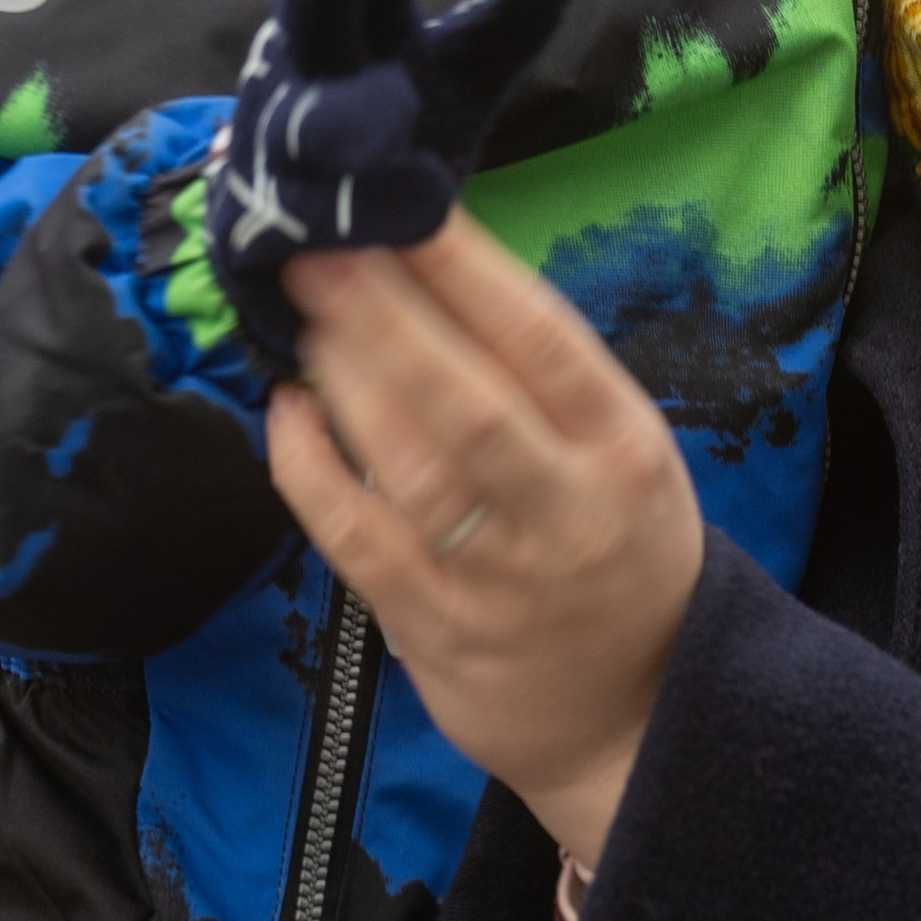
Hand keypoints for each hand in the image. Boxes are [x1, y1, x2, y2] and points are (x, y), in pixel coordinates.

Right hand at [210, 0, 600, 365]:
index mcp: (366, 28)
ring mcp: (279, 146)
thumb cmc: (394, 147)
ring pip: (312, 118)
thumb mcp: (465, 74)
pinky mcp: (270, 225)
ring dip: (348, 114)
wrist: (308, 262)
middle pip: (317, 2)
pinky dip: (370, 212)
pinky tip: (421, 210)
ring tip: (393, 111)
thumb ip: (515, 10)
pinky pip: (321, 215)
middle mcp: (313, 71)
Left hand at [268, 210, 705, 862]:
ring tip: (302, 315)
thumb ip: (545, 381)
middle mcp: (566, 508)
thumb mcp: (625, 454)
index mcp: (623, 446)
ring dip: (345, 380)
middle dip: (384, 316)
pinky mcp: (433, 628)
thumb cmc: (619, 550)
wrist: (635, 714)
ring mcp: (497, 576)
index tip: (401, 207)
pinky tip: (286, 414)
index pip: (541, 339)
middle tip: (316, 250)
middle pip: (467, 398)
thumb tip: (428, 268)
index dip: (464, 267)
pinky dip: (311, 472)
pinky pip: (357, 539)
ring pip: (409, 465)